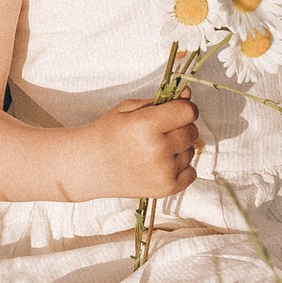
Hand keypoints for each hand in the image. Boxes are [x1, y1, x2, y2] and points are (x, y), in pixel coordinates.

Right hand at [82, 98, 197, 199]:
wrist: (89, 166)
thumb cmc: (107, 133)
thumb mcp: (128, 108)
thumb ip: (161, 101)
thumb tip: (187, 94)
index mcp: (146, 125)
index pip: (188, 112)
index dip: (183, 109)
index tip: (174, 111)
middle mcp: (157, 149)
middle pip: (192, 132)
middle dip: (180, 128)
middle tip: (159, 131)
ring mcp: (163, 172)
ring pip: (191, 152)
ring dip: (179, 148)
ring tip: (154, 150)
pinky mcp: (166, 189)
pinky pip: (191, 172)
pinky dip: (180, 167)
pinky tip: (160, 164)